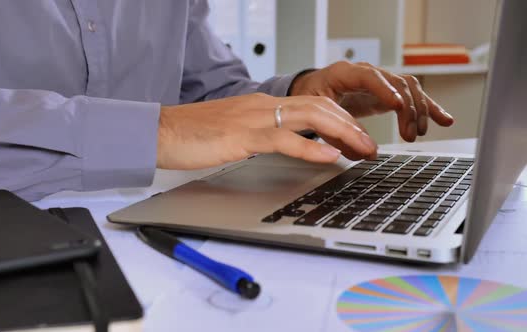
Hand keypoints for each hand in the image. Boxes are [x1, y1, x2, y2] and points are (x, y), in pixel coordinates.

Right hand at [157, 93, 377, 168]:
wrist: (161, 132)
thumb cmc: (193, 134)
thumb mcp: (234, 130)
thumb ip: (260, 134)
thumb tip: (284, 145)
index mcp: (261, 105)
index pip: (312, 105)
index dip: (340, 120)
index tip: (356, 138)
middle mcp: (262, 106)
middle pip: (320, 106)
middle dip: (351, 125)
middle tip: (370, 146)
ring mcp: (253, 119)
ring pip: (310, 117)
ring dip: (342, 133)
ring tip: (362, 150)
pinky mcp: (242, 135)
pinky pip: (283, 138)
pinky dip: (311, 147)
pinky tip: (329, 157)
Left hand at [290, 61, 454, 141]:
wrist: (313, 90)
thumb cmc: (313, 98)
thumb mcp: (317, 113)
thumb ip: (336, 131)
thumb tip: (362, 152)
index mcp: (344, 73)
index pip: (369, 76)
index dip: (385, 90)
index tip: (397, 106)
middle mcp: (366, 73)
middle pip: (396, 83)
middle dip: (407, 109)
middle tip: (409, 134)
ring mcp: (380, 81)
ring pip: (408, 88)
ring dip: (419, 110)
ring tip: (419, 132)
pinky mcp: (388, 92)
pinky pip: (412, 95)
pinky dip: (428, 108)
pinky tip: (444, 120)